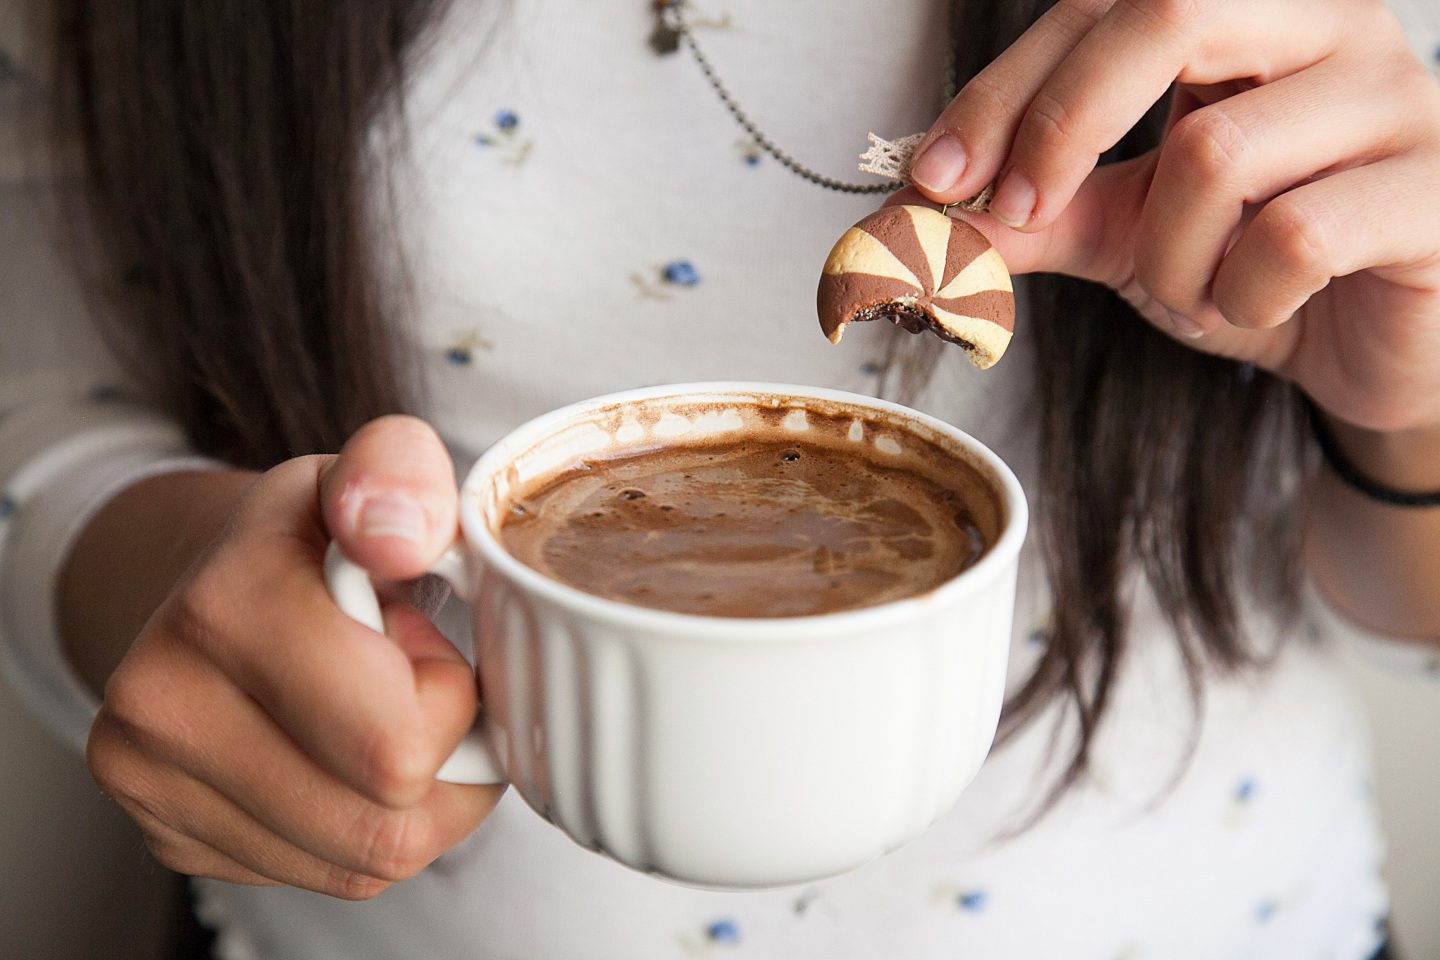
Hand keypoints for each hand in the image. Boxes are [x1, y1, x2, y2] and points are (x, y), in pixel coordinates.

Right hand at [85, 416, 499, 898]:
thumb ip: (400, 475)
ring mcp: (153, 784)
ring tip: (386, 717)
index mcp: (224, 609)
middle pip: (387, 827)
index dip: (452, 698)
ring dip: (416, 803)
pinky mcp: (167, 837)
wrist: (204, 577)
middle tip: (417, 686)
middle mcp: (163, 707)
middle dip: (445, 760)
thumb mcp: (369, 473)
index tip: (426, 640)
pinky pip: (325, 877)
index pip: (397, 744)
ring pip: (364, 864)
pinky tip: (343, 757)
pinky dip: (364, 829)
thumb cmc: (316, 536)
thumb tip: (400, 534)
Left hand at [904, 0, 1439, 433]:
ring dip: (1166, 257)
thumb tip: (913, 218)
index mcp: (1246, 15)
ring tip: (1189, 292)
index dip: (1007, 87)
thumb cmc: (1251, 266)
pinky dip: (1239, 295)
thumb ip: (1032, 213)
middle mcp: (1328, 26)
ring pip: (1218, 151)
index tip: (937, 177)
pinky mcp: (1433, 188)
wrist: (1370, 348)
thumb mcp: (1123, 231)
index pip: (1105, 3)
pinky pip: (1294, 236)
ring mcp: (1395, 98)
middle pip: (1169, 10)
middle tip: (1017, 216)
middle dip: (1061, 124)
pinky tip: (1254, 307)